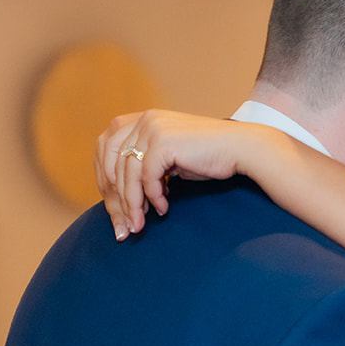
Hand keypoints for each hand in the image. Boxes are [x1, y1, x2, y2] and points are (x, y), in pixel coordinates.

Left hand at [94, 110, 243, 239]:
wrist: (239, 148)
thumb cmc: (207, 157)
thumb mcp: (168, 159)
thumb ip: (144, 166)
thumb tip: (120, 196)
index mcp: (140, 120)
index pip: (105, 149)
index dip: (105, 181)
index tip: (115, 209)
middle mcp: (143, 120)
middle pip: (110, 162)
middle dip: (114, 198)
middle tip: (122, 224)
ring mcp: (152, 129)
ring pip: (127, 174)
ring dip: (132, 204)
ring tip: (139, 225)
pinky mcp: (164, 142)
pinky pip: (147, 177)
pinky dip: (153, 197)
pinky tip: (163, 208)